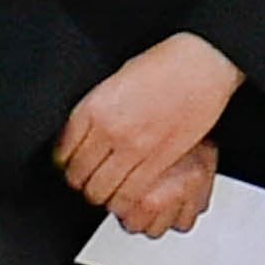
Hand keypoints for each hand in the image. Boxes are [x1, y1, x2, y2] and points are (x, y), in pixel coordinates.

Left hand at [55, 32, 246, 233]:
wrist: (202, 64)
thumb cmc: (165, 65)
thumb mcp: (115, 81)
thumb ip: (96, 109)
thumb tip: (82, 136)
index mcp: (94, 107)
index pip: (63, 152)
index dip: (64, 163)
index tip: (69, 165)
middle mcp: (109, 130)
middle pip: (78, 176)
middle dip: (81, 181)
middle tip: (88, 179)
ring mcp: (133, 147)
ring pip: (100, 191)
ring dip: (101, 195)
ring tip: (107, 190)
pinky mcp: (157, 160)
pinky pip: (129, 193)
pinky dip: (123, 200)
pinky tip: (126, 193)